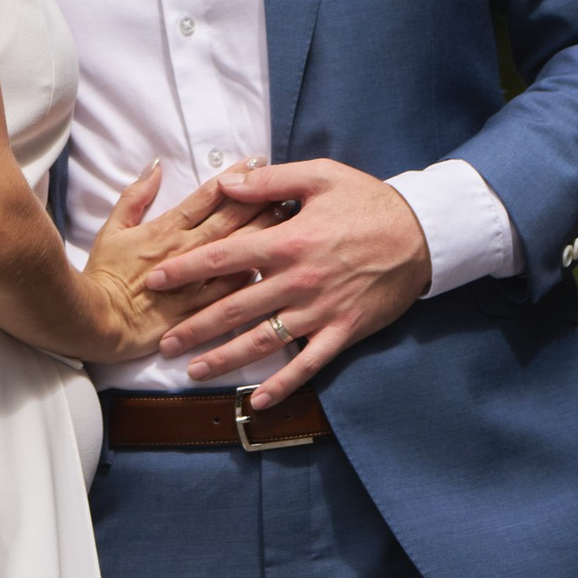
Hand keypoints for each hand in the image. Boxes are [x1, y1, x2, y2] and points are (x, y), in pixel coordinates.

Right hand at [80, 165, 274, 366]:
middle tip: (287, 183)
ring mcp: (197, 279)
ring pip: (239, 251)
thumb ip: (134, 196)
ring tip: (290, 215)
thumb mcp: (111, 229)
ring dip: (266, 231)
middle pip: (232, 219)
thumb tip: (155, 165)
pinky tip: (278, 262)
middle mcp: (188, 249)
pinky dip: (256, 272)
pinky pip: (235, 288)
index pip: (208, 196)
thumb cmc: (103, 274)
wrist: (99, 322)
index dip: (235, 177)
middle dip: (261, 198)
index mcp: (167, 228)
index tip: (256, 161)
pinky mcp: (201, 307)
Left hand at [145, 157, 431, 407]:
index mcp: (289, 241)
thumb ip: (270, 181)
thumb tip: (224, 184)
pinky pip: (308, 365)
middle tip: (161, 343)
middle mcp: (299, 281)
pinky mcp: (343, 332)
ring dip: (225, 358)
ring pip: (263, 341)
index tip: (154, 281)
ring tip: (192, 371)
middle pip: (234, 308)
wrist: (423, 234)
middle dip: (193, 327)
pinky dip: (283, 385)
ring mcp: (320, 311)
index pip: (224, 258)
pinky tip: (257, 401)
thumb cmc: (368, 201)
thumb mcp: (320, 176)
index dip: (185, 270)